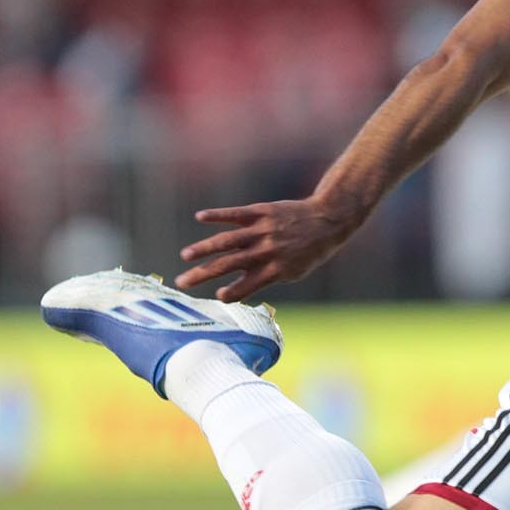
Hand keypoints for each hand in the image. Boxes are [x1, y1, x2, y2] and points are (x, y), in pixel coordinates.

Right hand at [175, 195, 357, 301]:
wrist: (326, 220)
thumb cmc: (308, 252)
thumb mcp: (293, 272)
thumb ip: (265, 279)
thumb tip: (235, 293)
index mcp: (275, 270)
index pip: (248, 286)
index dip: (232, 293)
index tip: (217, 297)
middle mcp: (266, 251)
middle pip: (229, 265)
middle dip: (204, 275)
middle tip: (182, 283)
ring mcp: (262, 230)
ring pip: (228, 240)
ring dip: (205, 248)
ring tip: (186, 256)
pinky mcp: (261, 212)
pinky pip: (236, 214)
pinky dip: (218, 215)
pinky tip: (200, 217)